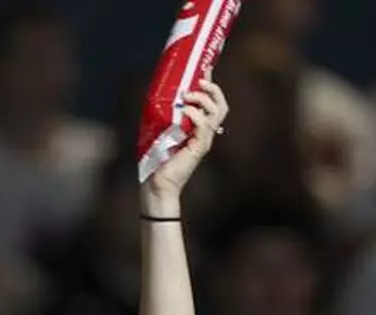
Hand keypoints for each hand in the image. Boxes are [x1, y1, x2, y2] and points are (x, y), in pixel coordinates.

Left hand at [144, 77, 228, 200]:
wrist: (157, 184)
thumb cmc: (155, 160)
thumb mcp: (158, 131)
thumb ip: (162, 115)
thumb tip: (155, 94)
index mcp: (198, 128)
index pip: (212, 103)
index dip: (211, 85)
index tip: (205, 68)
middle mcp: (205, 134)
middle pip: (221, 106)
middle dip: (213, 89)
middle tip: (200, 80)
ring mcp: (204, 141)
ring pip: (216, 113)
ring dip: (202, 99)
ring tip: (187, 95)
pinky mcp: (199, 148)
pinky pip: (204, 126)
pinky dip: (195, 114)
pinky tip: (184, 111)